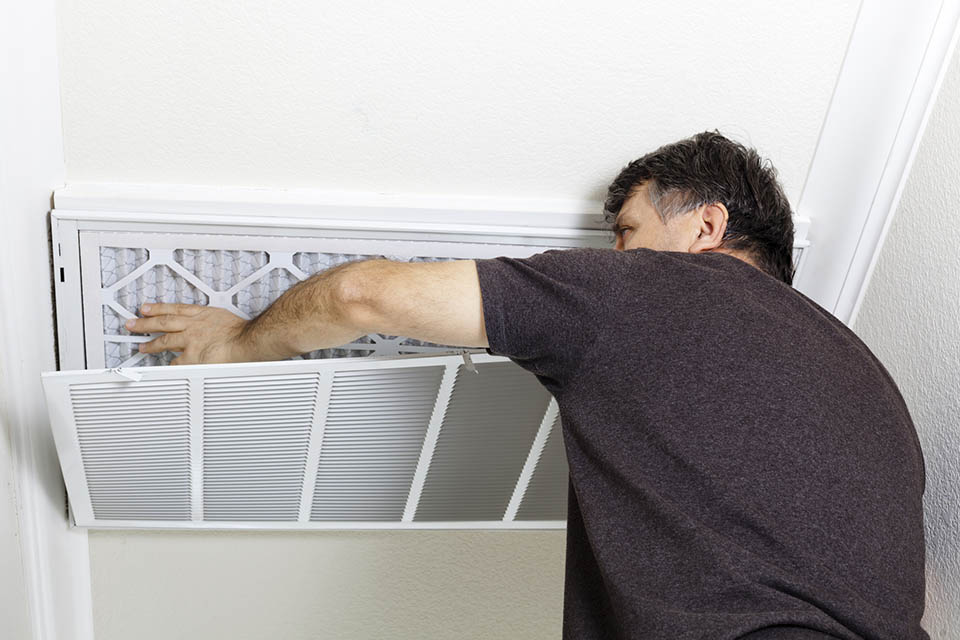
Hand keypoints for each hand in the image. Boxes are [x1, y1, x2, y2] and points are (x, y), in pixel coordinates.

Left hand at [126, 303, 251, 364]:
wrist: (246, 341)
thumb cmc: (241, 331)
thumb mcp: (223, 316)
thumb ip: (211, 320)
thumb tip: (210, 324)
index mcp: (201, 314)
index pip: (173, 309)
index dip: (157, 308)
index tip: (146, 309)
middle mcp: (192, 326)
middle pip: (163, 322)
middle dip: (144, 323)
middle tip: (132, 324)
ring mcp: (190, 341)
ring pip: (164, 341)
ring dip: (151, 345)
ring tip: (142, 347)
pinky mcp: (191, 357)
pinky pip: (176, 362)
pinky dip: (171, 364)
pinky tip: (166, 366)